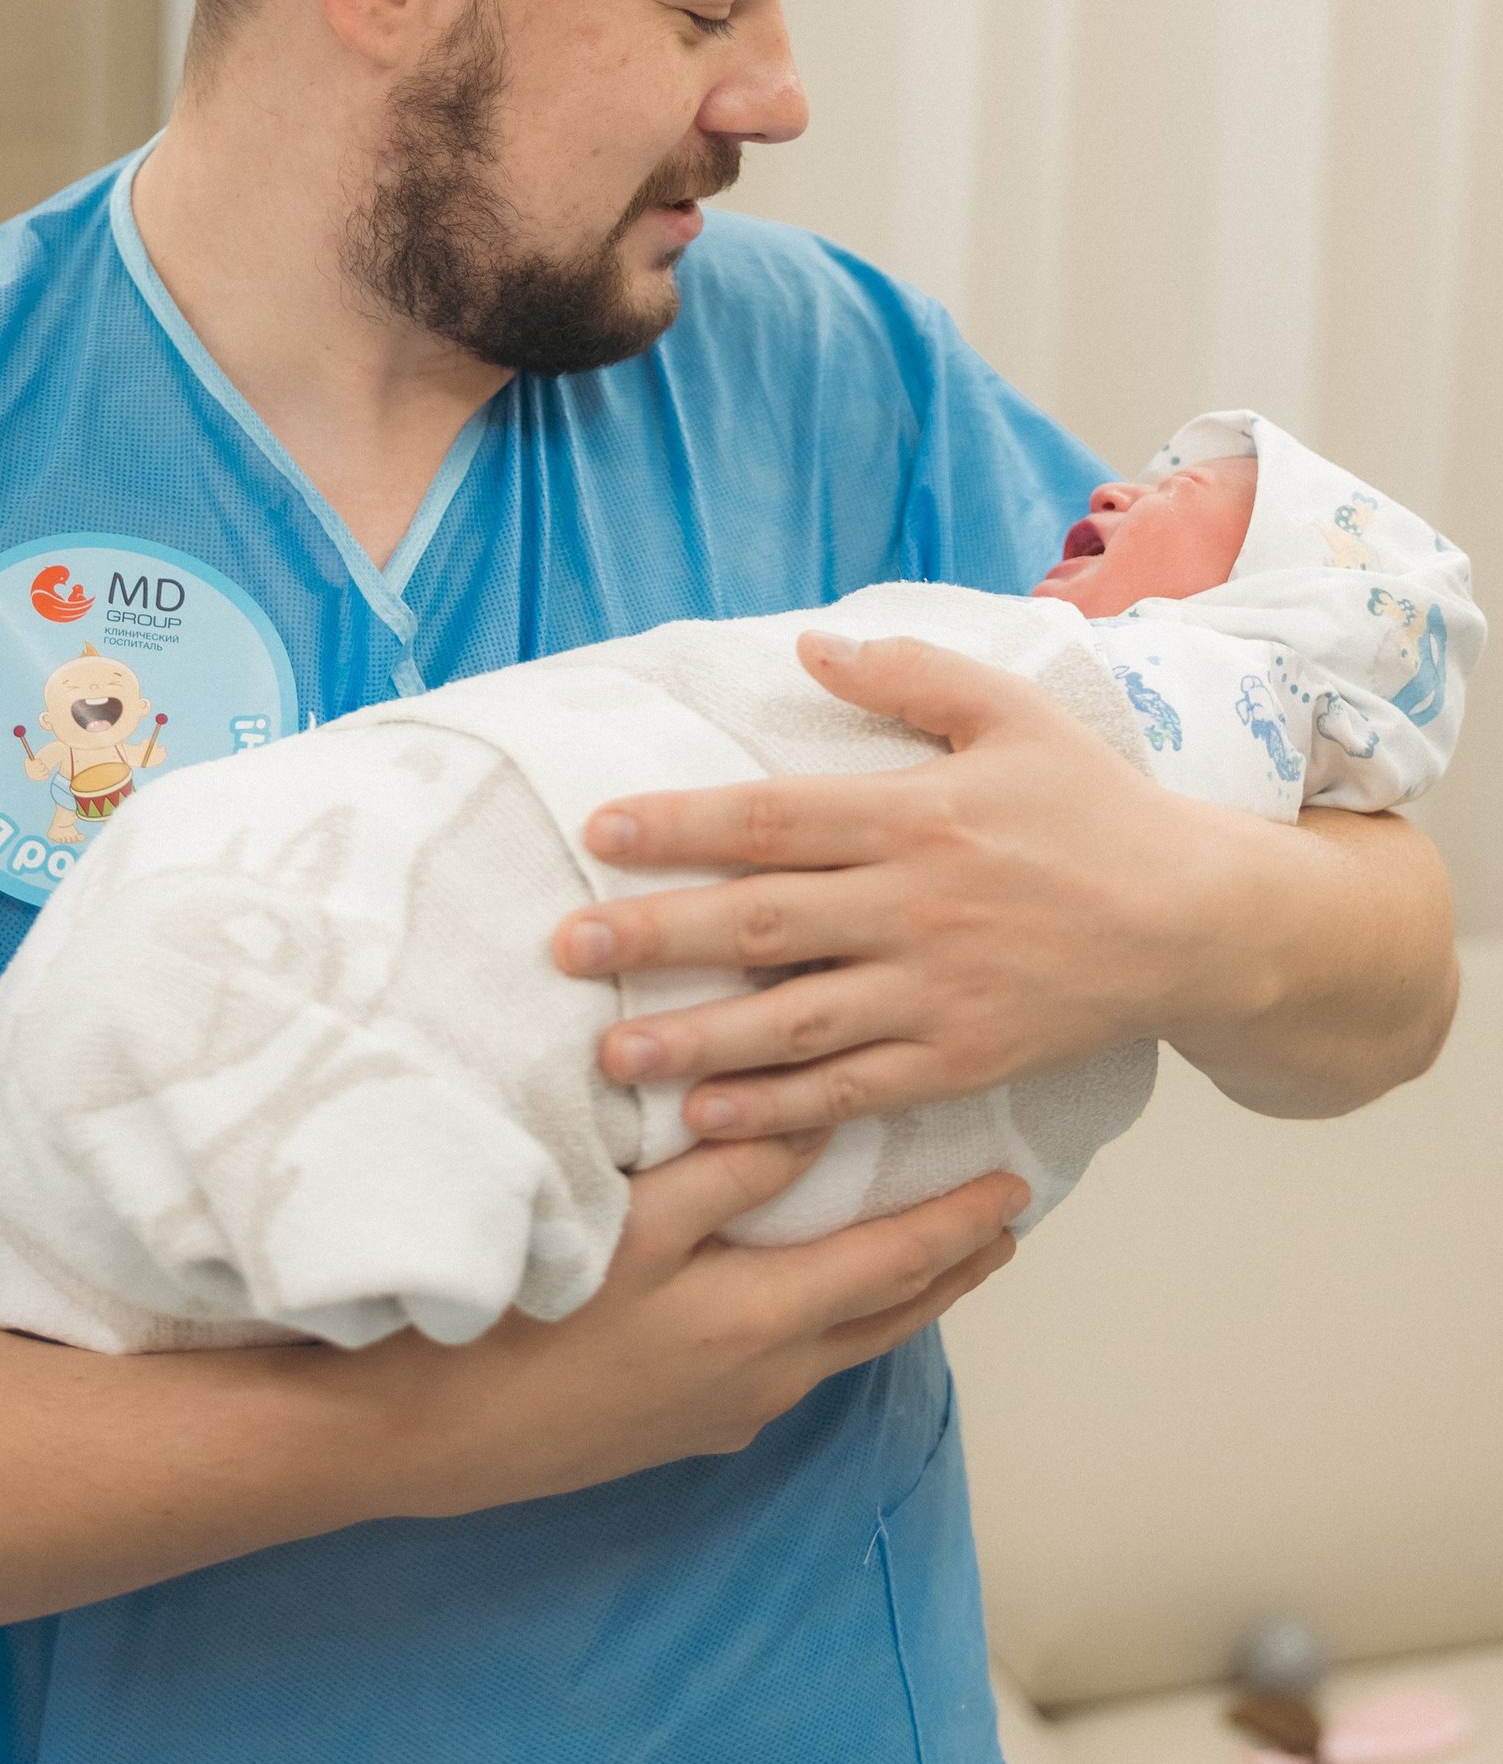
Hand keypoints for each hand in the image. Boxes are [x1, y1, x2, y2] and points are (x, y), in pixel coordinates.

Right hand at [359, 1131, 1025, 1514]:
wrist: (429, 1435)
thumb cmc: (524, 1318)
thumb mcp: (630, 1222)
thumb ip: (729, 1171)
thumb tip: (813, 1124)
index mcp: (765, 1322)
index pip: (898, 1263)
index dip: (963, 1223)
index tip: (1017, 1185)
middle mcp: (766, 1379)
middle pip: (889, 1316)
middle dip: (953, 1268)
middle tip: (1004, 1225)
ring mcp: (725, 1414)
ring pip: (840, 1347)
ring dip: (891, 1297)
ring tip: (926, 1257)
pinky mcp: (682, 1430)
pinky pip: (785, 1368)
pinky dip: (823, 1322)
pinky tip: (802, 1298)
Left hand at [549, 631, 1262, 1140]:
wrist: (1198, 920)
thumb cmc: (1094, 809)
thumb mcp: (1016, 714)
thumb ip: (911, 676)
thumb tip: (810, 646)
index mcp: (917, 815)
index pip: (774, 817)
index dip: (681, 825)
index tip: (598, 833)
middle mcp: (917, 906)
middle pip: (762, 922)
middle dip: (655, 936)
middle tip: (565, 949)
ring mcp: (938, 991)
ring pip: (794, 1021)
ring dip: (696, 1038)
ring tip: (610, 1052)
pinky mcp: (962, 1060)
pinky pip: (853, 1090)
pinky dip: (778, 1110)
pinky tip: (707, 1117)